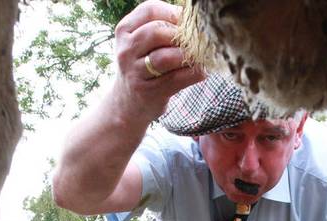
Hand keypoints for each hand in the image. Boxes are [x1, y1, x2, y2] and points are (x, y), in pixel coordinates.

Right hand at [113, 0, 203, 121]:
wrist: (127, 104)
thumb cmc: (143, 67)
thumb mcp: (142, 43)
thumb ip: (162, 28)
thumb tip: (193, 18)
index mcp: (125, 31)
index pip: (150, 10)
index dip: (173, 13)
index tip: (187, 23)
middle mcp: (126, 50)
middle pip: (158, 32)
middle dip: (182, 35)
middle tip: (197, 41)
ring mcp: (135, 72)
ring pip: (167, 57)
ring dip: (189, 55)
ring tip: (200, 56)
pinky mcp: (149, 92)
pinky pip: (176, 79)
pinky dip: (194, 74)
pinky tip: (201, 72)